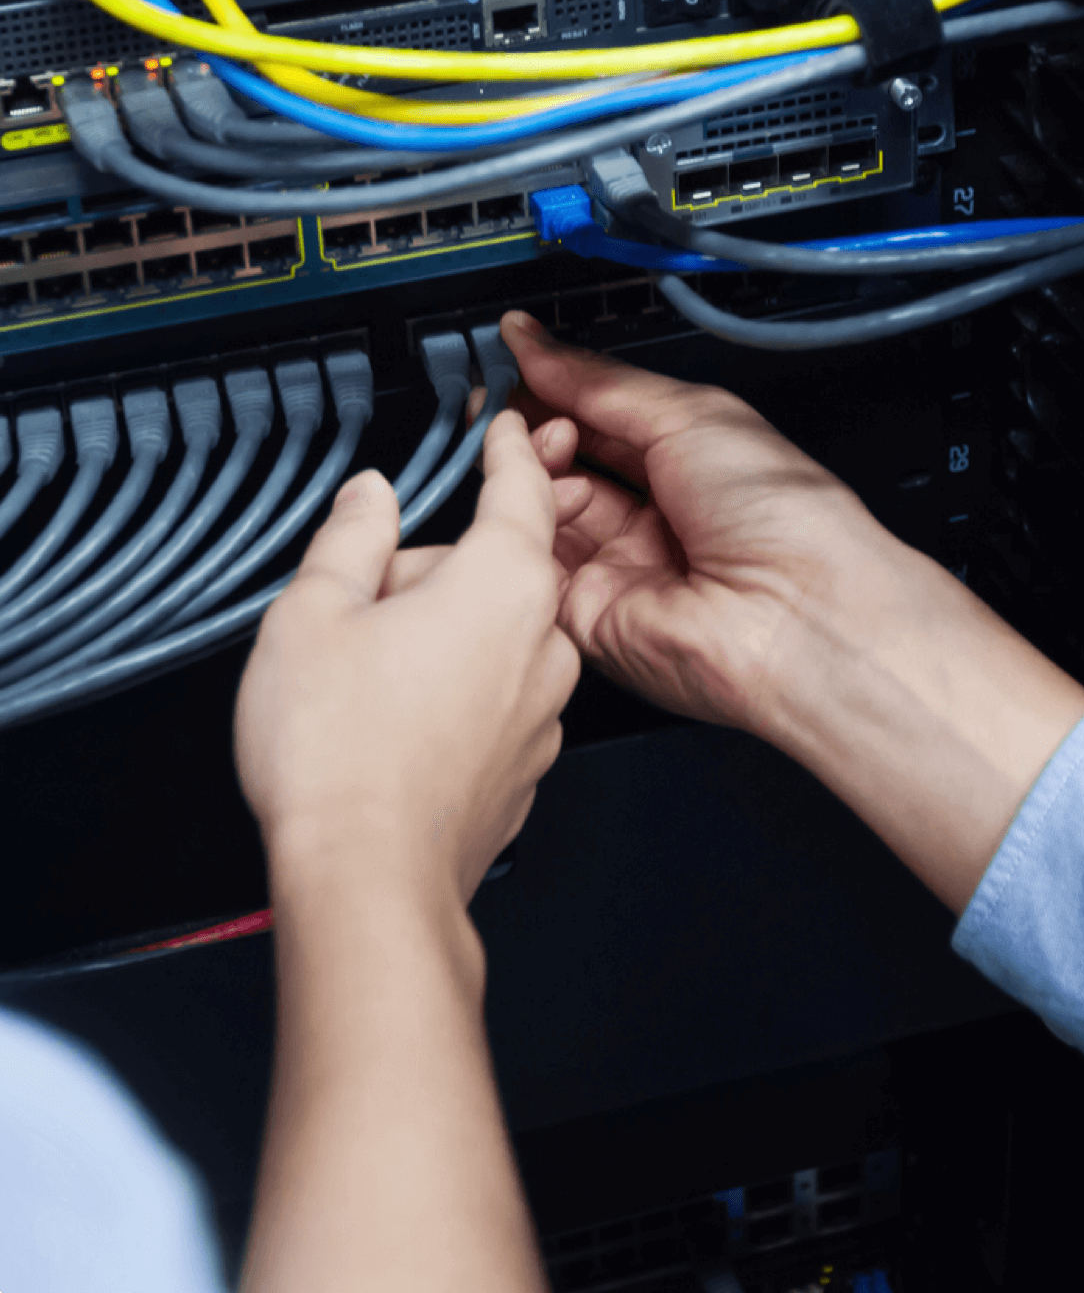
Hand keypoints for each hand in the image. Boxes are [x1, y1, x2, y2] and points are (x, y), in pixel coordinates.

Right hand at [234, 410, 580, 923]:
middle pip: (491, 568)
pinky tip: (392, 726)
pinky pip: (492, 698)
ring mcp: (542, 711)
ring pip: (490, 637)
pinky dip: (451, 695)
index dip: (507, 448)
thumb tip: (370, 497)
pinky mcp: (525, 767)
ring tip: (365, 678)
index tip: (505, 425)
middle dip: (430, 572)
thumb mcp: (315, 611)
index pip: (521, 487)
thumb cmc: (342, 754)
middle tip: (357, 607)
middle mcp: (543, 643)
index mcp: (504, 583)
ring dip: (439, 636)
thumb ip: (351, 536)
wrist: (368, 884)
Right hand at [502, 311, 1083, 915]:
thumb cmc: (783, 516)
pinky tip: (527, 486)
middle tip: (511, 399)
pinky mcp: (589, 616)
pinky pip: (531, 563)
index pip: (601, 417)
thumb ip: (600, 381)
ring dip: (528, 465)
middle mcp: (653, 516)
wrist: (800, 613)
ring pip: (539, 508)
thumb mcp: (688, 413)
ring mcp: (619, 566)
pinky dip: (520, 519)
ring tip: (534, 441)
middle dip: (533, 424)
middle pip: (564, 462)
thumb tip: (536, 340)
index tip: (514, 358)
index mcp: (688, 462)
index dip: (555, 387)